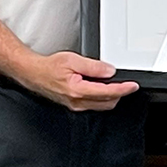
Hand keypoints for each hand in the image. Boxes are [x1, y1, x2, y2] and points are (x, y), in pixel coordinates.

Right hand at [18, 51, 138, 111]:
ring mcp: (76, 106)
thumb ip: (93, 67)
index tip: (133, 85)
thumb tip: (110, 71)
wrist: (34, 74)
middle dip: (119, 93)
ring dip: (111, 96)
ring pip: (101, 105)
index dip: (123, 89)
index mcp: (78, 91)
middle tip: (125, 82)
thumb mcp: (72, 60)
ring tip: (113, 82)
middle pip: (108, 102)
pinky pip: (94, 104)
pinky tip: (101, 87)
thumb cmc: (49, 67)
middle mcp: (78, 102)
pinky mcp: (74, 105)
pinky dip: (102, 97)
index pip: (108, 92)